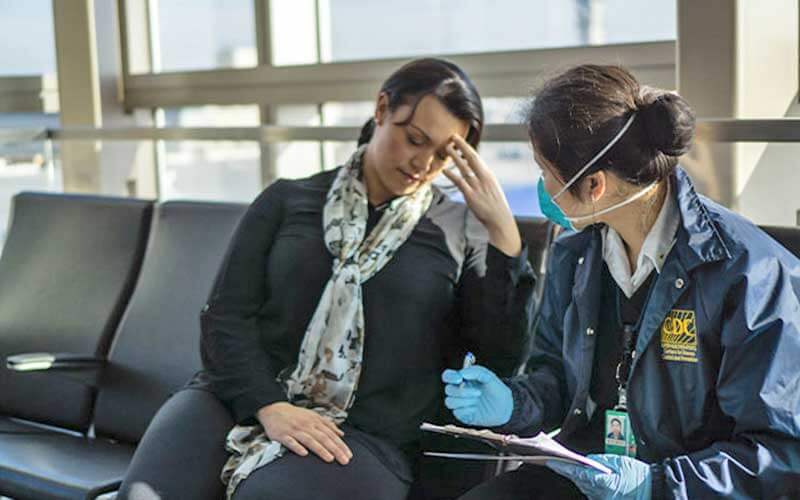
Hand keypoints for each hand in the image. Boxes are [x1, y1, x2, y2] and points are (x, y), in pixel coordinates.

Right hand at [256, 402, 351, 464]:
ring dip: (320, 449)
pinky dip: (297, 447)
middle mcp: (306, 425)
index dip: (340, 445)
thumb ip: (328, 424)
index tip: (348, 455)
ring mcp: (294, 430)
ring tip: (330, 458)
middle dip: (335, 449)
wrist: (274, 409)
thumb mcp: (313, 416)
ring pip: (310, 440)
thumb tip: (341, 434)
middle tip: (344, 460)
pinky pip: (291, 442)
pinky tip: (304, 454)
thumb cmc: (295, 415)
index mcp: (315, 421)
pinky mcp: (282, 435)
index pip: (330, 434)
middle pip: (323, 438)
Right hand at [441, 365, 513, 426]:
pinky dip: (467, 410)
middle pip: (448, 389)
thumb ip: (477, 372)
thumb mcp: (491, 378)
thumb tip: (463, 373)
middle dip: (462, 392)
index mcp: (464, 379)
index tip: (459, 379)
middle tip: (478, 393)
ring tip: (477, 401)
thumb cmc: (497, 391)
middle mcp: (459, 390)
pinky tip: (475, 409)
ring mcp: (459, 403)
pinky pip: (456, 412)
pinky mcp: (462, 415)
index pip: (448, 376)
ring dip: (465, 401)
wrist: (505, 409)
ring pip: (449, 401)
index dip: (450, 377)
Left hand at [443, 135, 521, 256]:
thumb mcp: (491, 189)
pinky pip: (460, 182)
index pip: (477, 158)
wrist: (500, 220)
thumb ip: (482, 180)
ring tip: (447, 148)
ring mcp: (477, 186)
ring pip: (464, 167)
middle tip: (453, 136)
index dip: (467, 148)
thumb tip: (474, 174)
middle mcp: (484, 177)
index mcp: (489, 175)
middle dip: (462, 146)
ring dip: (455, 157)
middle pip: (472, 158)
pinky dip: (452, 175)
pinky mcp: (471, 196)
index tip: (460, 141)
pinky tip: (444, 170)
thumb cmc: (495, 206)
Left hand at [547, 454, 651, 499]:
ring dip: (577, 478)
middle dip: (567, 471)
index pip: (576, 473)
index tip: (550, 462)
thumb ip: (601, 460)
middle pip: (578, 481)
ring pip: (584, 487)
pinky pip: (592, 492)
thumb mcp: (619, 462)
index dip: (562, 467)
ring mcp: (602, 499)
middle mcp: (599, 493)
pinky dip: (587, 484)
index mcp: (601, 482)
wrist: (653, 490)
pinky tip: (585, 477)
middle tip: (554, 461)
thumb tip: (587, 460)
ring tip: (567, 466)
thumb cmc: (638, 476)